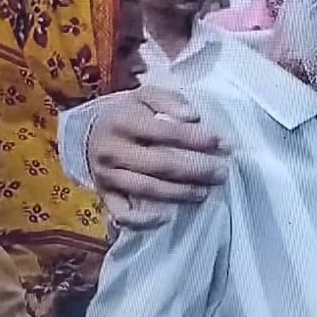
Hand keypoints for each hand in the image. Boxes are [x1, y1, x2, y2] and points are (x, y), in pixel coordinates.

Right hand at [88, 86, 229, 228]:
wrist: (92, 130)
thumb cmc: (130, 112)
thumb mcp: (146, 95)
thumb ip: (170, 101)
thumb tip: (192, 117)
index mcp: (123, 122)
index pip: (166, 132)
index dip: (196, 139)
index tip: (223, 144)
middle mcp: (111, 150)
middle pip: (160, 163)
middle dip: (195, 169)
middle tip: (222, 172)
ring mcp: (106, 175)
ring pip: (146, 188)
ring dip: (179, 193)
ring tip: (205, 192)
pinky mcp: (104, 195)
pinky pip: (121, 213)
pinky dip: (142, 220)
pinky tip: (166, 218)